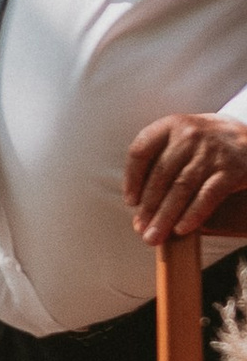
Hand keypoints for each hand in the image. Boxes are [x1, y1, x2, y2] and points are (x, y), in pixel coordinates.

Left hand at [125, 112, 246, 243]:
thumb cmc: (207, 141)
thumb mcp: (182, 136)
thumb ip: (161, 157)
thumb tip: (139, 201)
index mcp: (171, 125)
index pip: (141, 151)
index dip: (132, 178)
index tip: (130, 202)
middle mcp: (189, 136)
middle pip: (161, 175)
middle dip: (148, 206)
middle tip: (141, 229)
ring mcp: (211, 153)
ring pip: (181, 188)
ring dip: (165, 216)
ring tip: (154, 236)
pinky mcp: (231, 170)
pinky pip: (207, 196)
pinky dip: (192, 215)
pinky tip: (181, 229)